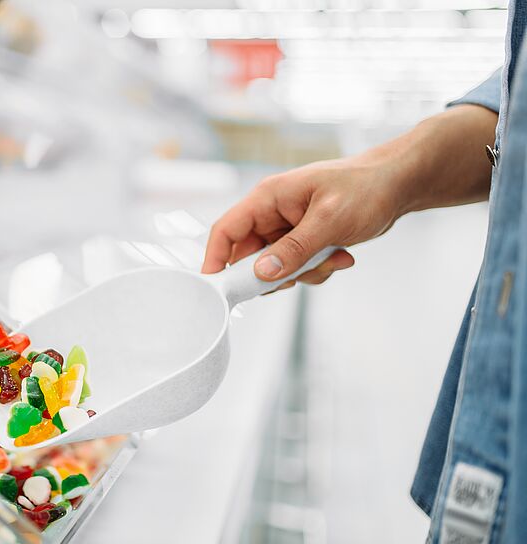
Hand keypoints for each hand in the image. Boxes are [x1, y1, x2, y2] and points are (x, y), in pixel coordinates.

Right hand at [202, 104, 498, 288]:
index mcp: (268, 199)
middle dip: (275, 272)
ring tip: (334, 256)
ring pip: (275, 267)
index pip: (226, 231)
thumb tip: (263, 274)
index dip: (215, 260)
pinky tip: (341, 255)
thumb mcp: (329, 221)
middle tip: (298, 275)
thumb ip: (293, 249)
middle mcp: (272, 213)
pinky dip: (317, 268)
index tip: (216, 289)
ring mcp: (287, 228)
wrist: (398, 184)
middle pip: (249, 256)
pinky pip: (296, 267)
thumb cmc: (365, 188)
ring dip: (304, 271)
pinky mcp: (303, 240)